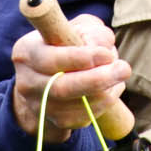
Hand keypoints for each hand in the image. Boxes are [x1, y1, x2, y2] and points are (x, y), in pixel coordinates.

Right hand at [9, 13, 131, 142]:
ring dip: (105, 92)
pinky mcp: (54, 121)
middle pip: (61, 88)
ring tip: (120, 75)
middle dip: (97, 79)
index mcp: (26, 52)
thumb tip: (103, 47)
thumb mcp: (76, 28)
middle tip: (123, 69)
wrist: (49, 76)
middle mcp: (27, 82)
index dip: (79, 58)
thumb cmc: (66, 45)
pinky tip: (111, 90)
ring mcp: (39, 105)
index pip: (50, 59)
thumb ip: (91, 31)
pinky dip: (102, 105)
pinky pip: (82, 118)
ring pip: (75, 106)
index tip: (106, 54)